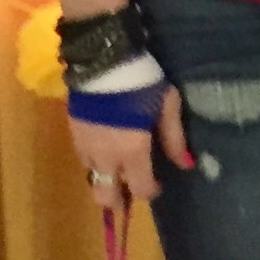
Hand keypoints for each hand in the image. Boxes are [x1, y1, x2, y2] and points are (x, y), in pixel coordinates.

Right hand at [70, 86, 192, 206]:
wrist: (102, 57)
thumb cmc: (141, 80)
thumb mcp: (166, 105)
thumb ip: (174, 138)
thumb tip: (186, 165)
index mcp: (132, 151)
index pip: (139, 189)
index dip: (149, 191)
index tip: (157, 184)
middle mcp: (106, 156)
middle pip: (105, 196)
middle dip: (117, 201)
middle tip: (127, 196)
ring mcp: (85, 145)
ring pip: (92, 178)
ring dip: (105, 179)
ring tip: (117, 168)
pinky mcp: (72, 131)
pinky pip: (83, 158)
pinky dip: (94, 161)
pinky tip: (104, 149)